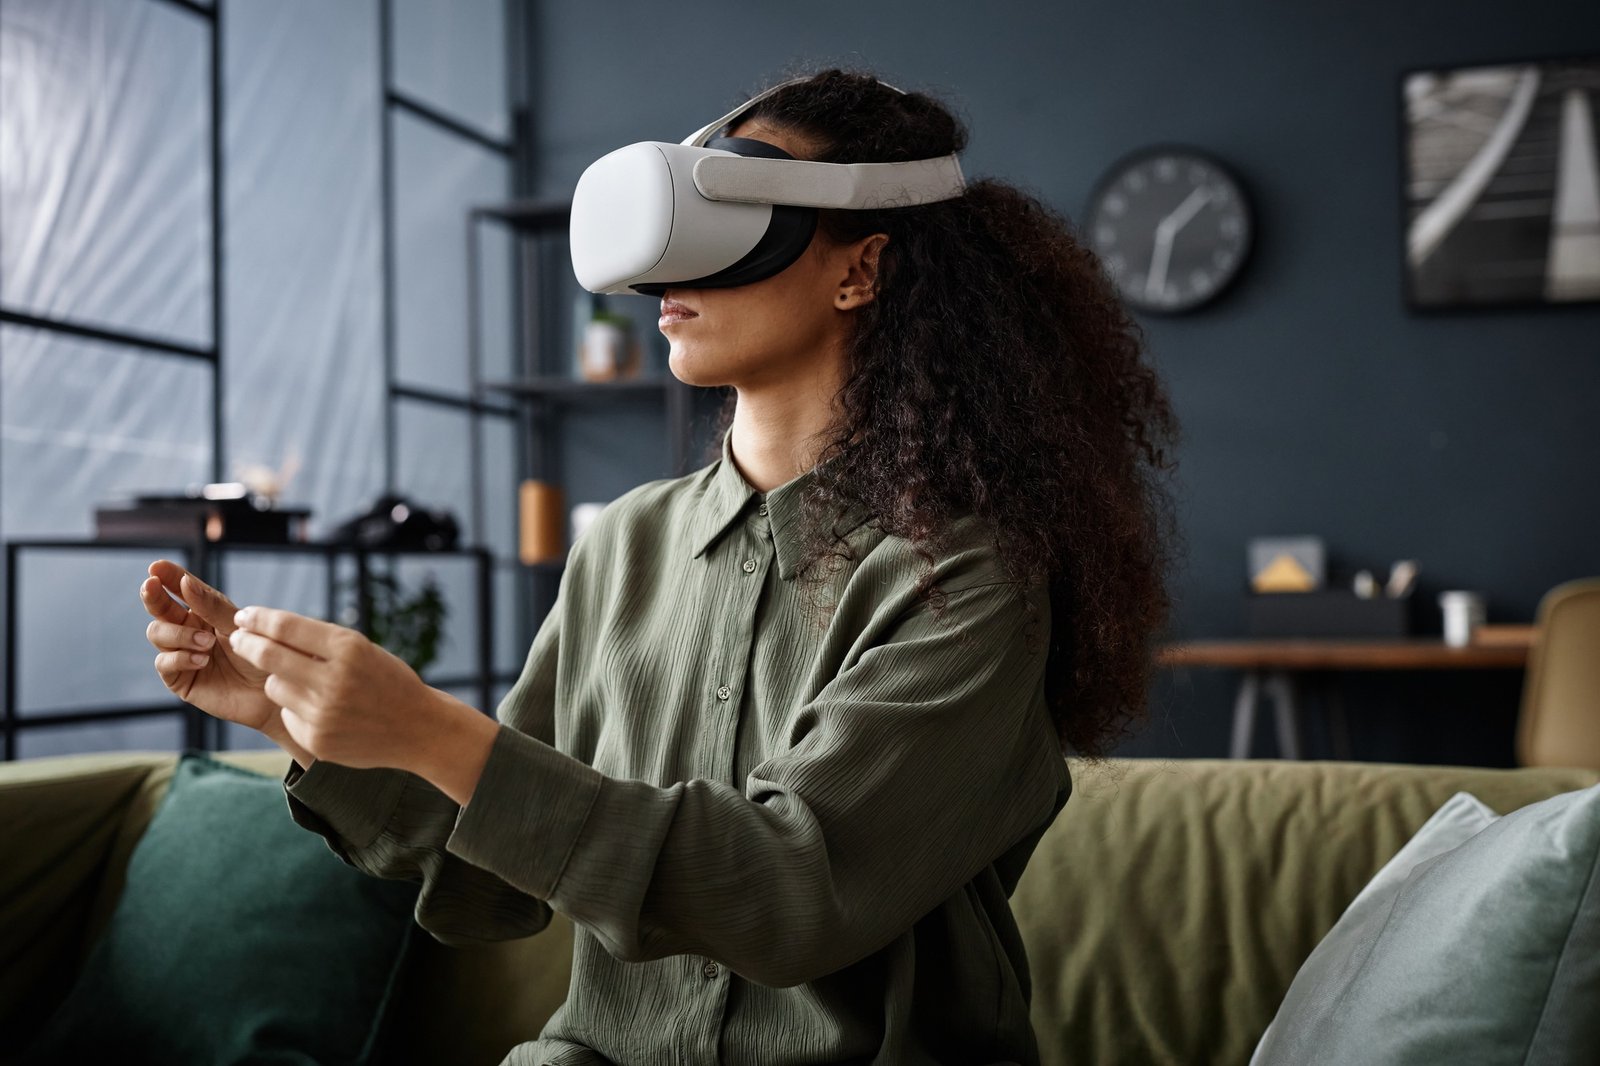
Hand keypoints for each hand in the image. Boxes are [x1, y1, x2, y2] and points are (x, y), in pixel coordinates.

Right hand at [141, 560, 276, 731]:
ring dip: (178, 634)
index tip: (157, 566)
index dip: (168, 576)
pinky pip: (164, 663)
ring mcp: (181, 653)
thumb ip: (212, 607)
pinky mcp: (179, 679)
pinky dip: (180, 658)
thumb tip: (185, 582)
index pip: (182, 588)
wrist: (273, 693)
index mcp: (205, 612)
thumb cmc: (262, 656)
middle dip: (153, 595)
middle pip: (160, 608)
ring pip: (157, 632)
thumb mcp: (240, 627)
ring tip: (206, 643)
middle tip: (150, 585)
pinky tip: (201, 660)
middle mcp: (189, 629)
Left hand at [225, 605, 457, 772]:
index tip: (244, 616)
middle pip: (269, 656)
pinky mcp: (317, 739)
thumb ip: (321, 642)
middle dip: (247, 644)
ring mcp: (324, 713)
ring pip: (275, 686)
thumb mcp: (364, 650)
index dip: (259, 619)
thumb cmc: (388, 681)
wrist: (418, 728)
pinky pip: (287, 714)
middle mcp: (335, 680)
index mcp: (349, 649)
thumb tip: (266, 629)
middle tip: (238, 638)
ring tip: (307, 683)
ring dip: (280, 679)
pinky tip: (324, 711)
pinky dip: (297, 707)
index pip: (287, 627)